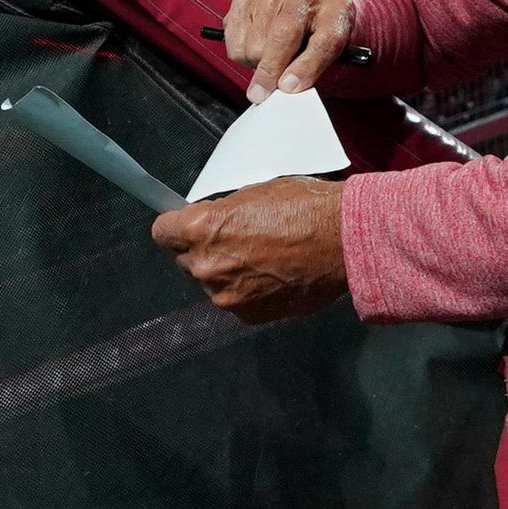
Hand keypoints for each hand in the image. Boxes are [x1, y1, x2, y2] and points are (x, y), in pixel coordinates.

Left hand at [152, 176, 348, 323]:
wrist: (345, 240)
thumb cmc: (306, 209)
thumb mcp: (253, 193)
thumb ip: (222, 213)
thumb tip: (210, 223)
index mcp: (202, 229)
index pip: (162, 232)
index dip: (175, 228)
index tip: (183, 228)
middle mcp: (206, 265)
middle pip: (184, 260)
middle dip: (203, 251)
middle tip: (236, 240)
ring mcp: (226, 295)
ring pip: (211, 283)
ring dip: (228, 273)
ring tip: (263, 258)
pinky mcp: (248, 315)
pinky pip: (236, 301)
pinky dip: (248, 292)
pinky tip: (273, 275)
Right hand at [223, 0, 357, 102]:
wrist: (308, 8)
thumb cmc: (320, 31)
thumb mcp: (334, 51)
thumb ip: (316, 67)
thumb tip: (288, 86)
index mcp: (336, 6)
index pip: (324, 38)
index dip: (306, 66)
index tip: (288, 86)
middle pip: (281, 37)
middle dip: (271, 69)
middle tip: (269, 88)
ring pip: (253, 45)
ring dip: (258, 60)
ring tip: (271, 55)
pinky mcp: (246, 0)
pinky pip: (235, 42)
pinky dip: (242, 53)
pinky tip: (257, 45)